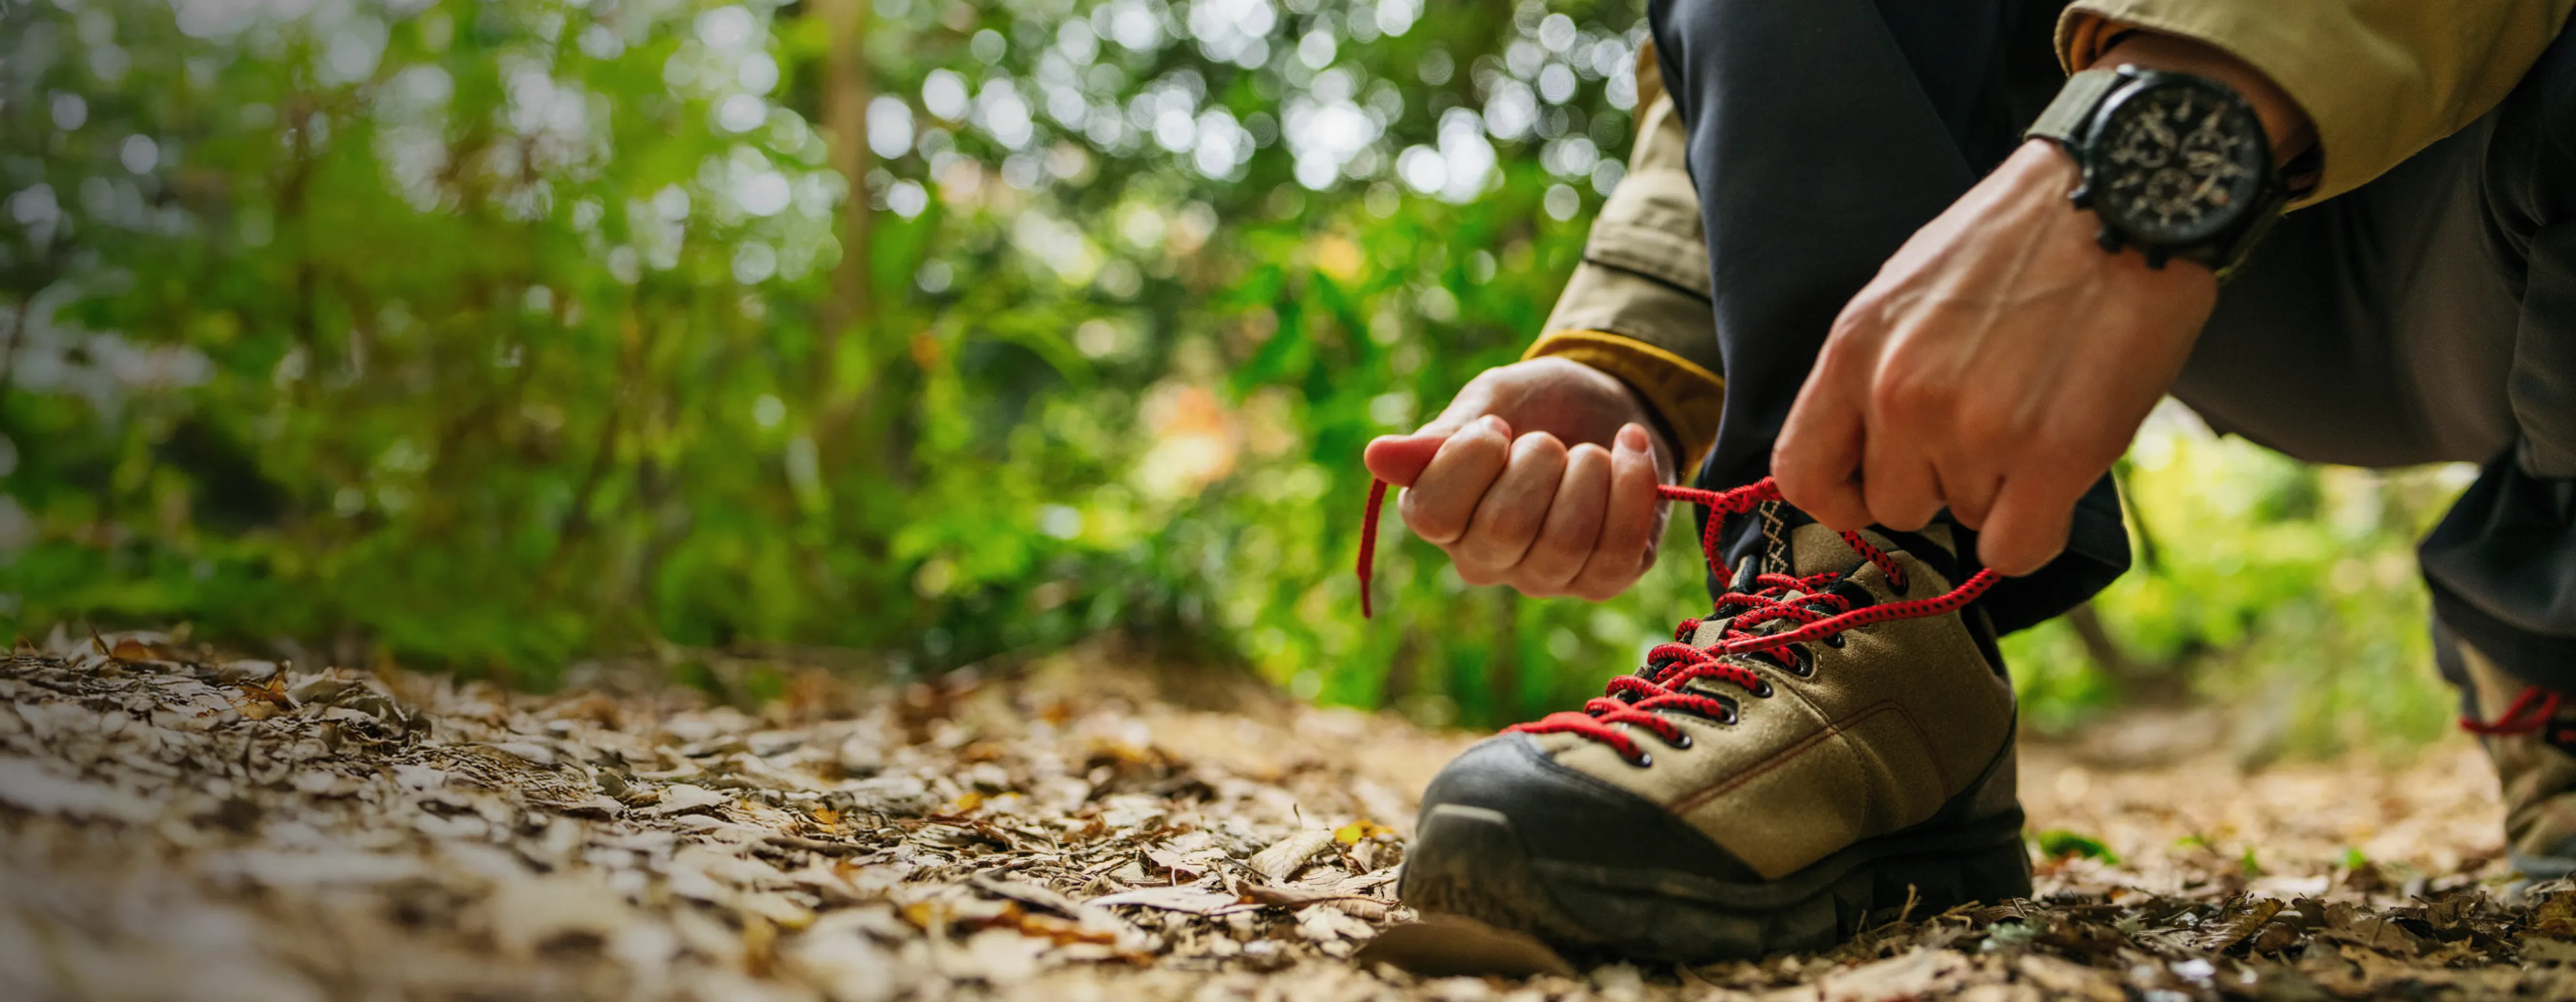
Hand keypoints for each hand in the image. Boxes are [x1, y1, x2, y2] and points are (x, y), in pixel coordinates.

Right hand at [1363, 357, 1675, 599]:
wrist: (1610, 404)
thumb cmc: (1536, 405)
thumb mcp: (1489, 402)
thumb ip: (1442, 436)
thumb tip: (1376, 456)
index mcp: (1439, 516)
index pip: (1433, 514)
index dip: (1469, 462)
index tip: (1496, 426)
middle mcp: (1484, 559)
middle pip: (1504, 529)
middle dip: (1537, 462)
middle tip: (1548, 438)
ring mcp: (1544, 577)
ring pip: (1565, 542)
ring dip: (1589, 474)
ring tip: (1592, 449)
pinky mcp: (1601, 579)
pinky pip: (1619, 551)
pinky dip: (1632, 486)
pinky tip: (1629, 449)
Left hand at [1771, 139, 2216, 574]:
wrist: (2122, 200)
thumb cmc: (2017, 246)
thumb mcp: (1905, 291)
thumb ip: (1874, 372)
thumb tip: (1866, 456)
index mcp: (1855, 349)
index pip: (1801, 473)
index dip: (1840, 498)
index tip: (1875, 490)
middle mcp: (1901, 395)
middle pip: (1897, 506)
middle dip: (1942, 481)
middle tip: (1992, 422)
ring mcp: (1975, 429)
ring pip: (1969, 520)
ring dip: (2004, 487)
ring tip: (2039, 409)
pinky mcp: (2052, 455)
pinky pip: (2017, 551)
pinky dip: (2036, 531)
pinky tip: (2058, 477)